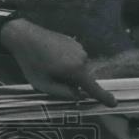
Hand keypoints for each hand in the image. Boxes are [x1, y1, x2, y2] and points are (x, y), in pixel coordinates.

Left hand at [1, 18, 116, 105]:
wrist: (23, 35)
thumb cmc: (31, 62)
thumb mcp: (43, 85)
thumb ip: (63, 93)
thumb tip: (78, 96)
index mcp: (75, 70)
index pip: (93, 88)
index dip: (104, 97)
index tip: (114, 103)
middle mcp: (82, 58)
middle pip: (83, 78)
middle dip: (71, 83)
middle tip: (50, 77)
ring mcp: (79, 48)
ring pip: (78, 69)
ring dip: (67, 72)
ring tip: (48, 66)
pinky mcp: (74, 42)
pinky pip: (74, 59)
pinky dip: (66, 63)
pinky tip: (50, 58)